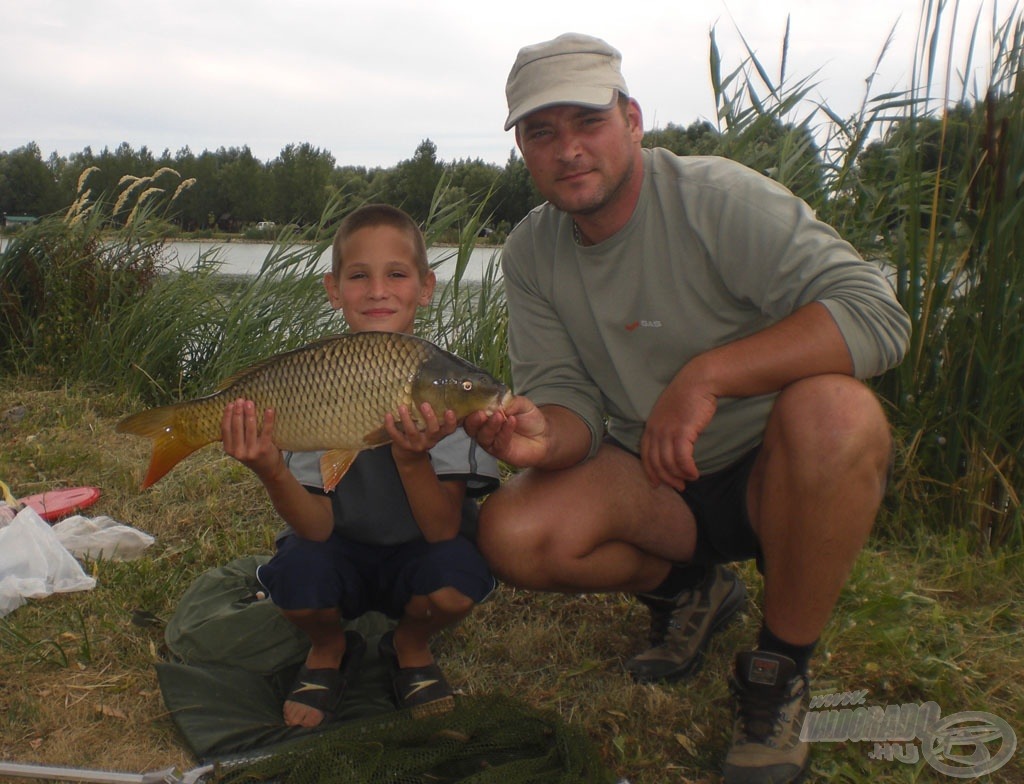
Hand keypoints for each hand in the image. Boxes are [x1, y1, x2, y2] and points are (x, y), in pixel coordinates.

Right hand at [221, 399, 284, 479]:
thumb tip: (234, 411)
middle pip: (237, 427)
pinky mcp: (264, 449)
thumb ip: (235, 436)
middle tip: (241, 400)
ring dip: (250, 413)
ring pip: (249, 428)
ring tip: (250, 402)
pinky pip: (266, 431)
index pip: (225, 430)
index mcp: (230, 450)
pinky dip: (268, 420)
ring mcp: (251, 451)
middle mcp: (239, 452)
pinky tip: (269, 410)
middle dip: (238, 411)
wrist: (270, 471)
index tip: (230, 404)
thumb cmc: (254, 455)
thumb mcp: (239, 448)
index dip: (227, 416)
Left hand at [386, 403, 456, 459]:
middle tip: (424, 404)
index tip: (449, 410)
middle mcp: (429, 440)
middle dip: (429, 417)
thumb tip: (434, 392)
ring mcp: (415, 444)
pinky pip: (396, 436)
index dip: (450, 421)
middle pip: (433, 431)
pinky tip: (388, 415)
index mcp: (438, 435)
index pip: (449, 429)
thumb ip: (433, 417)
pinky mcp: (402, 445)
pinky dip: (391, 425)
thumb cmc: (422, 435)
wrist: (409, 457)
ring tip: (402, 406)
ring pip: (412, 432)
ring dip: (407, 419)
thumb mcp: (430, 429)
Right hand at [464, 394, 548, 467]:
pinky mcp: (500, 452)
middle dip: (473, 420)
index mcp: (484, 414)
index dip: (467, 407)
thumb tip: (496, 402)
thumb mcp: (520, 403)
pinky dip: (505, 431)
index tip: (471, 401)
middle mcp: (483, 428)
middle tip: (481, 413)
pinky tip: (512, 421)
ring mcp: (491, 441)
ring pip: (483, 436)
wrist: (544, 435)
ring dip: (490, 425)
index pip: (470, 411)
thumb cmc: (528, 418)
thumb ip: (508, 401)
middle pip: (470, 427)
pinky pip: (499, 442)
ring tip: (500, 416)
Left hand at [640, 372, 716, 490]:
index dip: (650, 471)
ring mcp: (668, 431)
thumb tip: (671, 448)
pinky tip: (694, 473)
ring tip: (690, 479)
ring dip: (679, 475)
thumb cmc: (687, 397)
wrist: (698, 381)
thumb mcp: (669, 413)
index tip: (657, 484)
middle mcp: (656, 430)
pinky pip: (682, 458)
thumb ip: (666, 429)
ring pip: (669, 463)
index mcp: (650, 426)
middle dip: (666, 478)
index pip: (645, 455)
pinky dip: (688, 469)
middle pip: (656, 463)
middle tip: (678, 487)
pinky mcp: (683, 431)